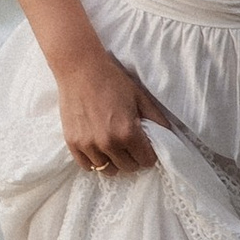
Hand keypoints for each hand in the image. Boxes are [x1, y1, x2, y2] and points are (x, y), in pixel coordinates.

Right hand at [56, 51, 164, 175]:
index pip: (146, 161)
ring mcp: (88, 145)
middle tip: (130, 143)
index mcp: (127, 132)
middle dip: (133, 157)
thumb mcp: (140, 97)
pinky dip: (95, 161)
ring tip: (114, 146)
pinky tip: (99, 149)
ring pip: (108, 170)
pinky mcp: (72, 143)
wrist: (80, 69)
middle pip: (128, 167)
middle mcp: (108, 143)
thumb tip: (167, 137)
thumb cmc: (112, 80)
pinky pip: (87, 166)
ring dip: (114, 161)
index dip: (149, 153)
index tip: (145, 145)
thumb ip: (157, 119)